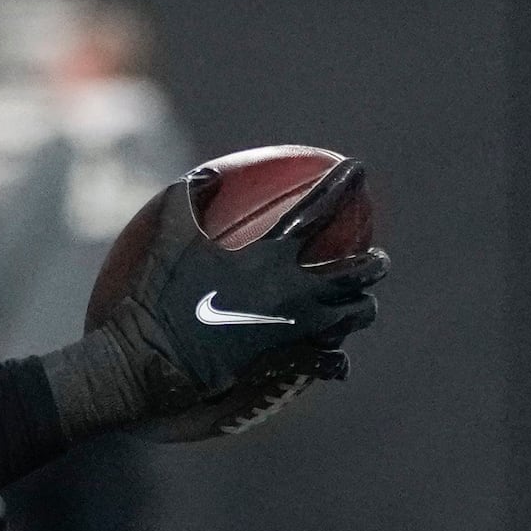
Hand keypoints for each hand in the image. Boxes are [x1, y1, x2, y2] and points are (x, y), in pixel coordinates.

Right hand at [102, 158, 385, 411]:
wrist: (153, 360)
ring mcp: (296, 328)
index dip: (341, 185)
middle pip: (356, 270)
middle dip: (375, 262)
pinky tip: (338, 361)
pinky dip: (336, 359)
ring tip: (361, 303)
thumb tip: (209, 174)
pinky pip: (329, 360)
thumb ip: (189, 197)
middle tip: (376, 257)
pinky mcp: (289, 361)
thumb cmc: (155, 295)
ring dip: (362, 307)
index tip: (357, 169)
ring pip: (354, 315)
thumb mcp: (166, 235)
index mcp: (269, 254)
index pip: (319, 209)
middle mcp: (294, 289)